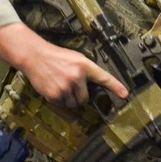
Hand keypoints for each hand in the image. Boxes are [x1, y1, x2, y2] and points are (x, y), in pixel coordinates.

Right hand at [0, 23, 127, 110]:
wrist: (35, 56)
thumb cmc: (58, 57)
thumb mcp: (76, 59)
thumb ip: (87, 71)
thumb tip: (96, 86)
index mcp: (85, 66)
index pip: (104, 78)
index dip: (116, 87)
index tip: (125, 95)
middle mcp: (76, 77)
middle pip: (85, 99)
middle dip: (79, 96)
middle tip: (71, 86)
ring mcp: (65, 87)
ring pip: (73, 104)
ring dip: (69, 100)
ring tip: (62, 86)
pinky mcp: (54, 94)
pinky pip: (61, 105)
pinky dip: (58, 100)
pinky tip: (54, 88)